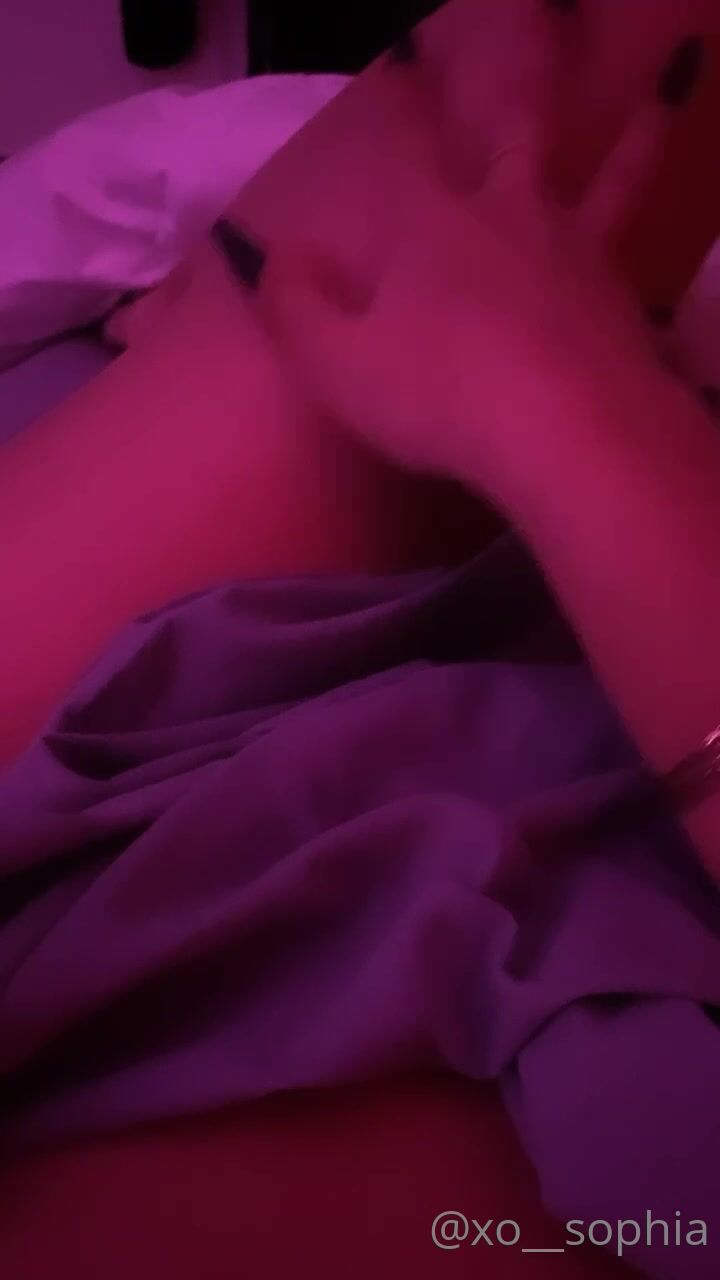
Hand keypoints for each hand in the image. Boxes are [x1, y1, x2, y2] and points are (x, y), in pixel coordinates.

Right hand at [261, 113, 665, 512]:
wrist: (567, 431)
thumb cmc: (439, 396)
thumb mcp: (336, 366)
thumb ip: (296, 310)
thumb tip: (274, 258)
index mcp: (430, 222)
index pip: (405, 148)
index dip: (397, 112)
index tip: (392, 79)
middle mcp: (509, 215)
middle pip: (517, 135)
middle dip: (516, 99)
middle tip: (524, 77)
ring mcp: (574, 249)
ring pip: (606, 180)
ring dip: (625, 145)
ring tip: (648, 116)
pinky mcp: (619, 297)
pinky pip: (622, 254)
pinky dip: (620, 248)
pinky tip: (615, 262)